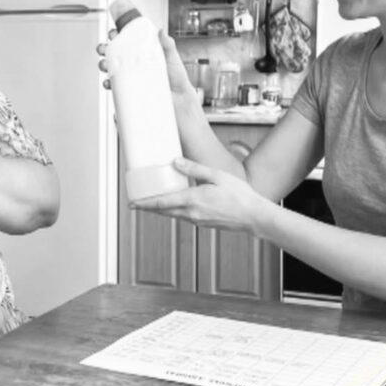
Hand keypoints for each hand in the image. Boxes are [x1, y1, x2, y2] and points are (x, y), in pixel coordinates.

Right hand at [97, 27, 195, 101]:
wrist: (179, 101)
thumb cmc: (177, 79)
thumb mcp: (172, 58)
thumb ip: (168, 45)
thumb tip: (161, 32)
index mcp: (142, 53)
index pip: (125, 42)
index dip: (116, 36)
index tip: (112, 34)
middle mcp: (134, 65)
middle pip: (114, 54)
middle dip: (104, 50)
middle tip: (103, 49)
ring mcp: (131, 78)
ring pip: (111, 69)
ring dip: (104, 66)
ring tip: (105, 66)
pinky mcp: (130, 92)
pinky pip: (115, 88)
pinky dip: (108, 85)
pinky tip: (109, 84)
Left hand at [132, 157, 265, 230]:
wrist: (254, 216)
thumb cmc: (239, 195)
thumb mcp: (216, 176)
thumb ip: (194, 169)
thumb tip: (175, 162)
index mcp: (193, 200)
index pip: (161, 203)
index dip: (145, 204)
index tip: (132, 204)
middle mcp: (192, 213)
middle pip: (164, 211)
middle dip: (149, 208)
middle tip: (137, 203)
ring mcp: (198, 220)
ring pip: (173, 215)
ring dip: (162, 209)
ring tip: (153, 202)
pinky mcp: (204, 223)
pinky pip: (184, 216)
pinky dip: (175, 211)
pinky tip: (177, 203)